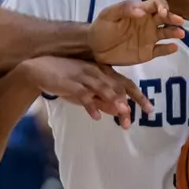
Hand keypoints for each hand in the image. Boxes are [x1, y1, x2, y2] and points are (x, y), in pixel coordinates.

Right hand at [24, 57, 151, 127]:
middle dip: (128, 103)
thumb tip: (119, 112)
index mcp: (102, 72)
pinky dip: (90, 105)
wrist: (38, 69)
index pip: (125, 84)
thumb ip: (102, 101)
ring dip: (113, 101)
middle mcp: (96, 72)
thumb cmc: (65, 80)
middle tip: (135, 119)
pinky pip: (83, 94)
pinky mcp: (70, 83)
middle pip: (117, 87)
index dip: (139, 96)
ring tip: (123, 113)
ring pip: (103, 88)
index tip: (150, 110)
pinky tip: (96, 116)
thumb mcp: (87, 91)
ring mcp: (83, 76)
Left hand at [90, 0, 184, 66]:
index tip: (162, 12)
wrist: (94, 48)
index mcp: (140, 11)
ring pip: (166, 33)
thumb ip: (124, 9)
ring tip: (180, 34)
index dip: (162, 6)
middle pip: (165, 18)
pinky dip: (168, 49)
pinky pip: (161, 50)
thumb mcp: (108, 15)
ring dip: (175, 32)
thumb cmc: (101, 27)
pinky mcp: (147, 53)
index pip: (156, 4)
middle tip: (178, 21)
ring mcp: (149, 38)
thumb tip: (141, 10)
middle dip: (173, 18)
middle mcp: (148, 23)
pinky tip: (174, 47)